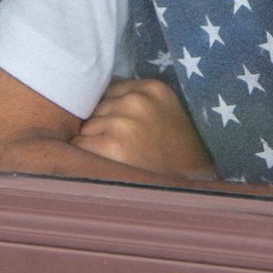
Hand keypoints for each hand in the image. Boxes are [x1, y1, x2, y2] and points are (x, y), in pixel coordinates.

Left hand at [75, 78, 214, 176]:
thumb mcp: (165, 109)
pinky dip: (88, 154)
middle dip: (104, 123)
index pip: (112, 88)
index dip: (114, 109)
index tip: (124, 125)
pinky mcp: (112, 145)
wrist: (192, 183)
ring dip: (95, 138)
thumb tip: (98, 90)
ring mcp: (124, 122)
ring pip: (87, 125)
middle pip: (98, 107)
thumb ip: (139, 97)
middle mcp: (137, 101)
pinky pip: (80, 143)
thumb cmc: (176, 148)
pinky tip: (107, 162)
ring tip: (120, 154)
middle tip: (126, 144)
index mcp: (153, 88)